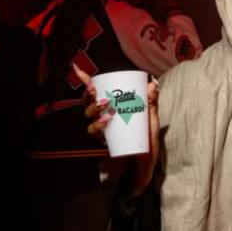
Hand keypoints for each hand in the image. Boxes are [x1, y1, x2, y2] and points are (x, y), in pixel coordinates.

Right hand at [81, 64, 160, 193]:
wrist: (147, 159)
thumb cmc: (147, 137)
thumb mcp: (152, 116)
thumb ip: (152, 101)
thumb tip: (152, 83)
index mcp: (110, 108)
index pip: (95, 93)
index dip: (85, 82)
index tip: (79, 71)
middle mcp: (102, 118)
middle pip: (88, 104)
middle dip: (90, 97)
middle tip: (102, 94)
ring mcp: (103, 131)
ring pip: (89, 119)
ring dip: (94, 112)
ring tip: (107, 110)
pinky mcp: (105, 142)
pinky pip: (96, 135)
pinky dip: (98, 129)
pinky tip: (105, 124)